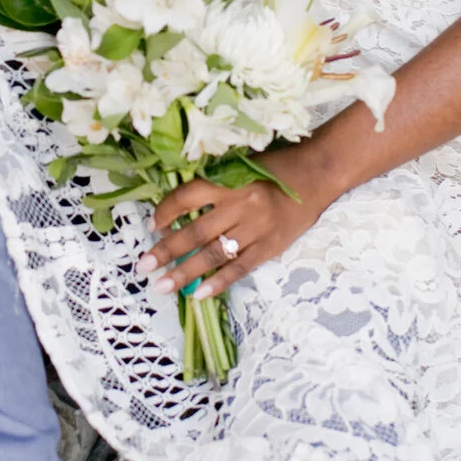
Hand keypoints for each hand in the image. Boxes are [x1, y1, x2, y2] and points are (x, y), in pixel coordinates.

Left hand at [139, 146, 335, 297]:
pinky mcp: (271, 247)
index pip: (188, 197)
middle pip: (195, 232)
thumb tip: (178, 209)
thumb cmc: (275, 166)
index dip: (165, 211)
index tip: (151, 226)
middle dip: (166, 251)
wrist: (318, 175)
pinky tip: (199, 294)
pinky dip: (219, 282)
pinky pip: (241, 268)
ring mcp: (256, 229)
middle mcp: (241, 205)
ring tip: (162, 286)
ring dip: (185, 272)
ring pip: (214, 254)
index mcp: (230, 180)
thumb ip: (214, 183)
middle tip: (143, 267)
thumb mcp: (241, 166)